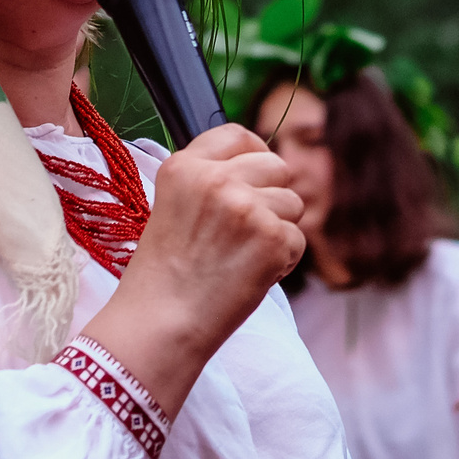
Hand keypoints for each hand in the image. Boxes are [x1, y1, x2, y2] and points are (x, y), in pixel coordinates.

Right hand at [78, 122, 303, 413]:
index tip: (254, 177)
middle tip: (247, 232)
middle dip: (271, 195)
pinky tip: (250, 275)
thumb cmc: (164, 276)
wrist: (162, 323)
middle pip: (276, 165)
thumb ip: (209, 181)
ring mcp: (246, 206)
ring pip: (292, 202)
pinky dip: (282, 260)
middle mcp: (216, 178)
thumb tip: (260, 167)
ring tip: (242, 257)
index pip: (237, 136)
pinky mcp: (272, 236)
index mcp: (184, 166)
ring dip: (278, 229)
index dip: (253, 155)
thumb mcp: (172, 207)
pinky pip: (297, 238)